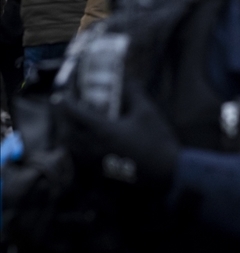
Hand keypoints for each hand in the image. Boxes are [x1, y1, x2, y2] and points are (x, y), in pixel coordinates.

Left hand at [57, 83, 179, 192]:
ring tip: (70, 124)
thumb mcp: (147, 113)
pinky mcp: (101, 170)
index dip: (66, 103)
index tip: (62, 95)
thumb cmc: (156, 141)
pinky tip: (83, 141)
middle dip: (62, 118)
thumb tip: (127, 80)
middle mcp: (93, 146)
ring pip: (71, 146)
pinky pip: (79, 156)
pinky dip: (75, 146)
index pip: (76, 114)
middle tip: (63, 108)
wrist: (165, 171)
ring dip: (66, 132)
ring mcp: (95, 160)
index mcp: (103, 130)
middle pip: (67, 130)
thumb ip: (134, 94)